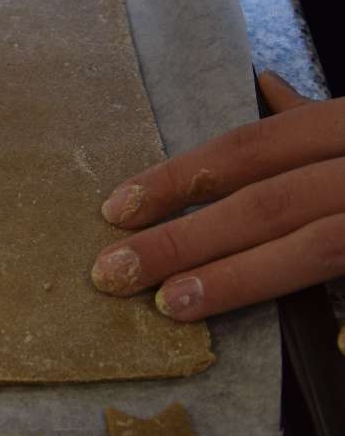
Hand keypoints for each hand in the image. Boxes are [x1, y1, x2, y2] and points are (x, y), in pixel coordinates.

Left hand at [92, 71, 344, 352]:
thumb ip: (314, 118)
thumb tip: (266, 87)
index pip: (246, 149)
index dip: (176, 179)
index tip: (114, 210)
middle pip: (266, 202)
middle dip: (184, 238)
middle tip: (113, 272)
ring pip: (313, 246)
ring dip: (239, 278)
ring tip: (173, 303)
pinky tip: (330, 348)